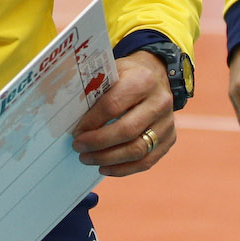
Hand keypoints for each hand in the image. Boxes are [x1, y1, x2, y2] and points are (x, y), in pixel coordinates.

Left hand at [73, 50, 176, 177]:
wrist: (157, 74)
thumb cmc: (126, 75)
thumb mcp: (111, 71)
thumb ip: (94, 90)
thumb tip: (69, 116)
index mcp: (142, 80)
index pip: (113, 106)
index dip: (91, 122)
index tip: (75, 132)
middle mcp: (160, 102)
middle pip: (126, 131)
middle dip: (98, 143)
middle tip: (78, 148)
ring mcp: (168, 122)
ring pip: (138, 150)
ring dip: (108, 159)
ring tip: (88, 159)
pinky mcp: (170, 138)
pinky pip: (147, 161)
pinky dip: (123, 169)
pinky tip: (105, 167)